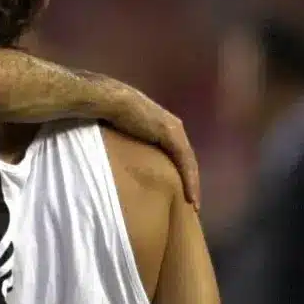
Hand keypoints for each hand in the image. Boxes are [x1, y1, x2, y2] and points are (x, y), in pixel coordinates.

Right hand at [118, 84, 200, 207]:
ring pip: (189, 162)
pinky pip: (185, 161)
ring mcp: (174, 130)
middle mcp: (173, 127)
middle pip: (186, 159)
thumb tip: (122, 160)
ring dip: (193, 183)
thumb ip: (130, 144)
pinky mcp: (172, 135)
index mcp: (163, 126)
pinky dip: (189, 179)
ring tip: (193, 203)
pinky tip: (190, 196)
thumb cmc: (110, 115)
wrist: (111, 100)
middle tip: (191, 201)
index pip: (177, 154)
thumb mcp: (124, 134)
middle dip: (190, 180)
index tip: (180, 193)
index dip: (181, 173)